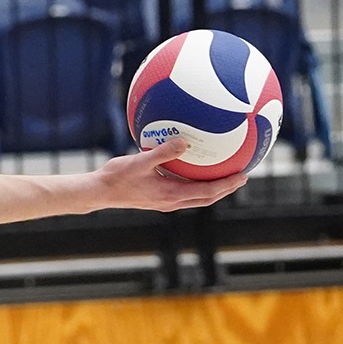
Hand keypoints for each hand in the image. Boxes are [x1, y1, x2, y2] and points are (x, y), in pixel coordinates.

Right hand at [92, 138, 247, 211]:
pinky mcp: (158, 197)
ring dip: (213, 188)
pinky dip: (195, 183)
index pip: (207, 192)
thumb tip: (184, 142)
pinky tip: (193, 169)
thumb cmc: (116, 177)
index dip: (226, 185)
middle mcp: (171, 201)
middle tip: (242, 176)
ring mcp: (164, 201)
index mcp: (170, 194)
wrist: (99, 192)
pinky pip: (184, 191)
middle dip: (226, 188)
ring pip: (196, 197)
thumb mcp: (139, 162)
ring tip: (225, 175)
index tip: (243, 176)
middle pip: (206, 198)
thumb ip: (163, 152)